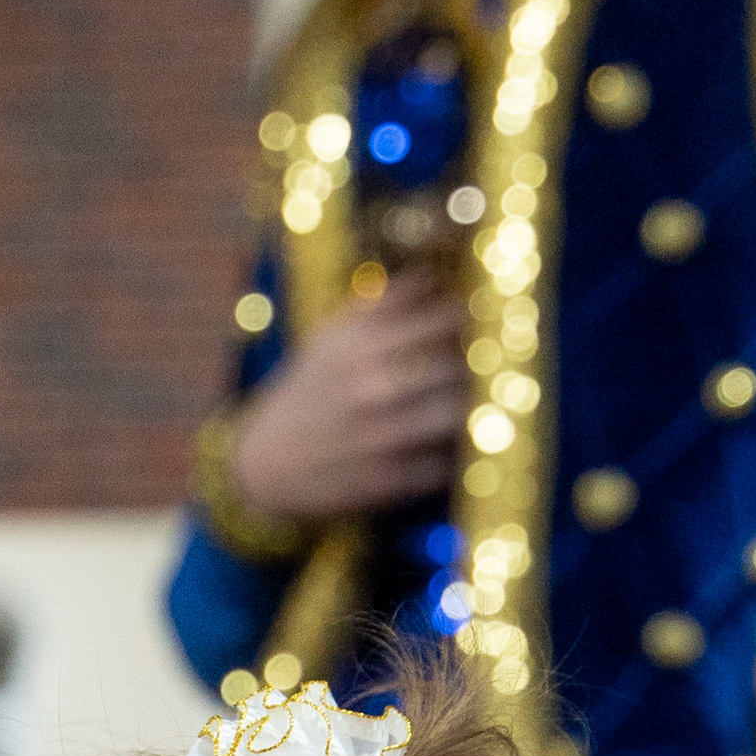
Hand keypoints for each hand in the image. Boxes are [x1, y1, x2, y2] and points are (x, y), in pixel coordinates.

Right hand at [229, 272, 463, 524]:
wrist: (264, 466)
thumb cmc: (306, 394)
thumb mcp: (331, 339)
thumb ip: (381, 305)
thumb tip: (434, 274)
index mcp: (357, 345)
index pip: (442, 318)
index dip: (471, 320)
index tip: (484, 323)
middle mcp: (368, 388)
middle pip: (456, 366)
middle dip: (480, 367)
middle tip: (492, 369)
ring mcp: (378, 437)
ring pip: (454, 414)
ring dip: (475, 409)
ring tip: (482, 404)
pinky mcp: (385, 481)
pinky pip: (443, 463)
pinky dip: (457, 454)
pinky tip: (459, 445)